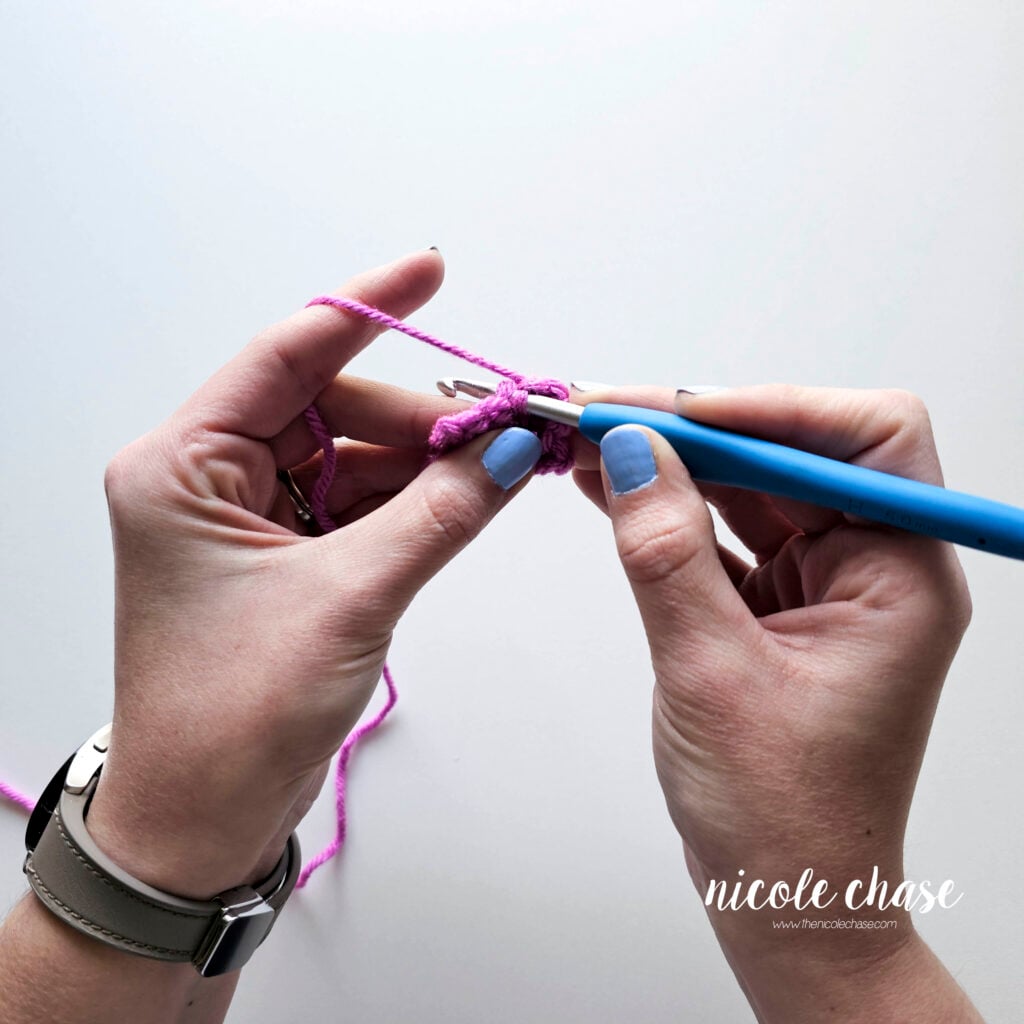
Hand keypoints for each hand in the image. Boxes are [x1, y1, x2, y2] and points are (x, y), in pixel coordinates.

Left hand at [85, 250, 542, 898]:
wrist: (206, 816)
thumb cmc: (234, 716)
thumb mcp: (350, 598)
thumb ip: (440, 512)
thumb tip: (513, 445)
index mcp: (182, 466)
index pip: (287, 356)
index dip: (367, 309)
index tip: (429, 270)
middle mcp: (209, 476)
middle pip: (335, 408)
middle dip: (421, 417)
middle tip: (506, 427)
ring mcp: (251, 514)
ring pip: (357, 455)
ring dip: (428, 460)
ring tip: (504, 462)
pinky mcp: (286, 551)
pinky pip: (362, 499)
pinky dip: (417, 498)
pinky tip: (468, 495)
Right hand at [571, 384, 979, 1020]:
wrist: (783, 899)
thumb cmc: (781, 816)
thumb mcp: (710, 672)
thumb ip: (666, 552)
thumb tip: (631, 453)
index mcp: (903, 579)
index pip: (867, 439)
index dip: (774, 407)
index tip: (679, 411)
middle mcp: (874, 570)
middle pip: (793, 455)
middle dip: (700, 430)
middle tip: (607, 413)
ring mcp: (824, 587)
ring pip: (752, 489)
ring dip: (675, 465)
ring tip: (593, 442)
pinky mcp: (777, 608)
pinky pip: (724, 534)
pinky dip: (669, 510)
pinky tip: (611, 489)